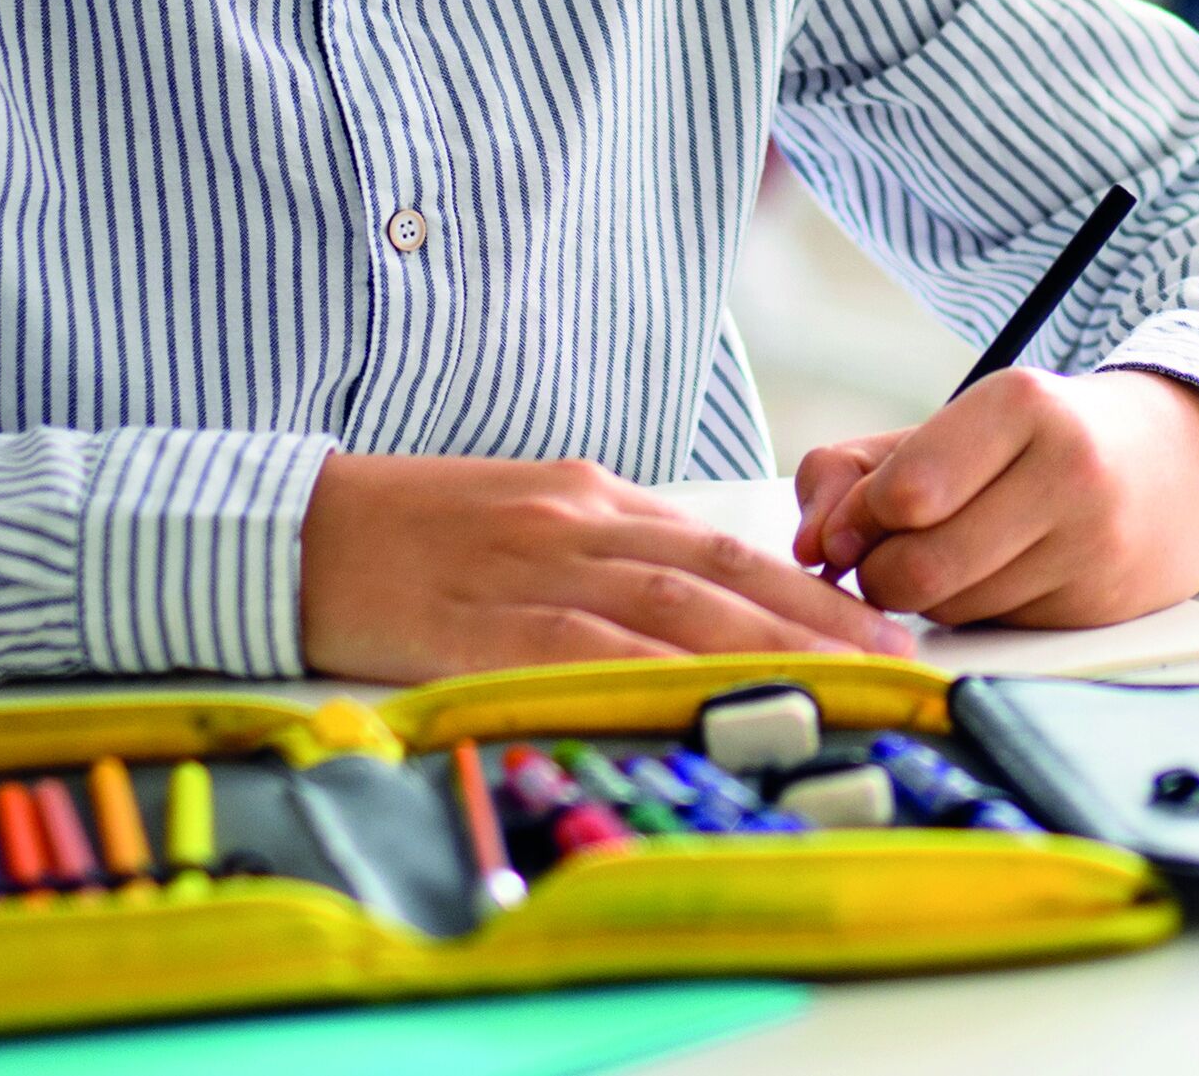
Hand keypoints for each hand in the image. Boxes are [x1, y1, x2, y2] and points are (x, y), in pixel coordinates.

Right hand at [297, 453, 892, 679]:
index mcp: (594, 497)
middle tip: (898, 661)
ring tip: (841, 686)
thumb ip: (610, 548)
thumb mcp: (527, 516)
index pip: (725, 544)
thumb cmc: (413, 532)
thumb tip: (698, 591)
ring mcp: (535, 570)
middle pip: (722, 574)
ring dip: (766, 650)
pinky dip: (653, 675)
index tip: (879, 624)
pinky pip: (583, 651)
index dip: (810, 586)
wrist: (300, 530)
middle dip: (818, 621)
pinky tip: (707, 701)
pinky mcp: (485, 624)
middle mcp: (580, 525)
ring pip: (674, 610)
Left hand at [790, 367, 1198, 629]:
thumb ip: (855, 470)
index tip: (851, 525)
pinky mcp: (1101, 608)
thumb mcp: (951, 425)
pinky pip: (995, 634)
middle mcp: (1067, 473)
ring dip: (928, 597)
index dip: (856, 521)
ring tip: (955, 552)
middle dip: (882, 572)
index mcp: (1022, 404)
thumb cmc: (1037, 439)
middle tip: (890, 551)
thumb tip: (808, 549)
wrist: (1180, 462)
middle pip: (917, 569)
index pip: (905, 492)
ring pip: (952, 611)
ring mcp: (1092, 547)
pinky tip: (1003, 574)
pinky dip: (977, 615)